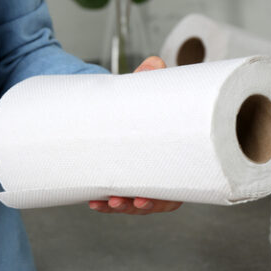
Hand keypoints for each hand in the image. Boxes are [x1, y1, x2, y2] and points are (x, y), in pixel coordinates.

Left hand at [88, 56, 182, 215]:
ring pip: (136, 202)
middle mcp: (163, 172)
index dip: (161, 200)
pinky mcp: (125, 176)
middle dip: (138, 206)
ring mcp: (143, 177)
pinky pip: (118, 196)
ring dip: (121, 206)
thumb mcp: (150, 90)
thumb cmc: (150, 101)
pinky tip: (93, 200)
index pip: (176, 190)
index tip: (144, 199)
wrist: (134, 103)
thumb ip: (151, 79)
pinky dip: (105, 201)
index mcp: (177, 158)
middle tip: (123, 202)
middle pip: (156, 202)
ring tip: (107, 201)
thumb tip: (152, 64)